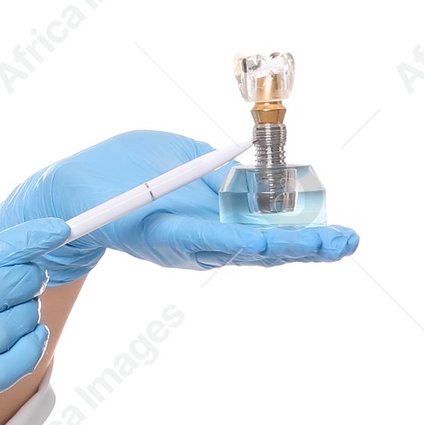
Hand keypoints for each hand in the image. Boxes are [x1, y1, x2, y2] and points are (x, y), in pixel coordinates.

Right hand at [0, 128, 359, 283]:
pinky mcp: (205, 224)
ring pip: (259, 243)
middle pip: (254, 249)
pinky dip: (280, 219)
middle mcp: (192, 243)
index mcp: (169, 234)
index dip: (258, 241)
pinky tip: (311, 214)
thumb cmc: (100, 187)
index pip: (221, 240)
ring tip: (342, 237)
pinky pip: (247, 224)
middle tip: (343, 242)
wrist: (80, 195)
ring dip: (302, 239)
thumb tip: (243, 176)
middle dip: (300, 246)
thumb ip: (191, 175)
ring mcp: (201, 239)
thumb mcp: (139, 176)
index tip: (289, 242)